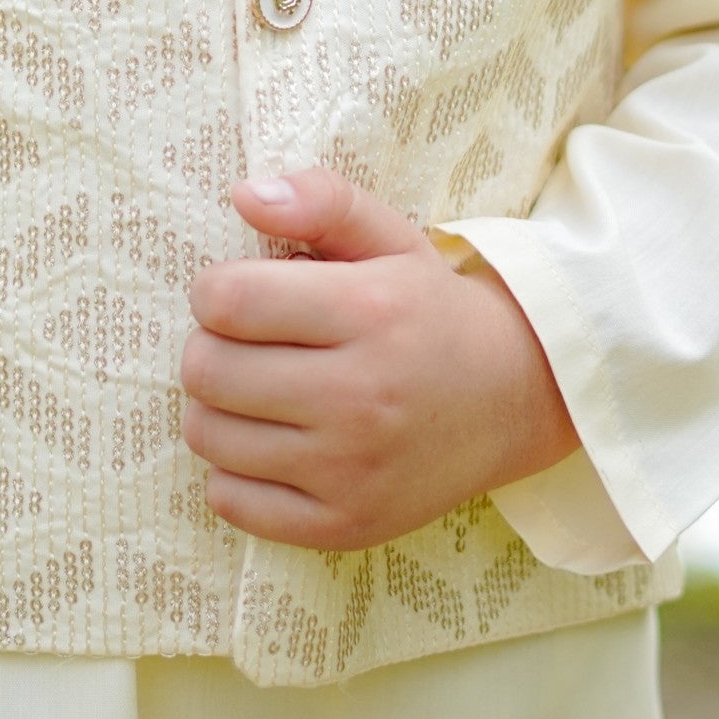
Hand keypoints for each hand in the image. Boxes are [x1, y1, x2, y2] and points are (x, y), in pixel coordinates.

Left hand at [180, 166, 578, 550]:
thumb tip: (243, 194)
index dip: (214, 289)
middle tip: (247, 341)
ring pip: (209, 436)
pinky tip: (271, 441)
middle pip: (207, 370)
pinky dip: (232, 471)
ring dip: (216, 407)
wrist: (510, 398)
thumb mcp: (389, 236)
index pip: (228, 301)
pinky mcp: (343, 525)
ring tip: (258, 389)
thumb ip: (320, 200)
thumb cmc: (428, 308)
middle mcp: (360, 396)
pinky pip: (230, 501)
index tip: (238, 292)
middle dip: (210, 344)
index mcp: (368, 312)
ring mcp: (350, 470)